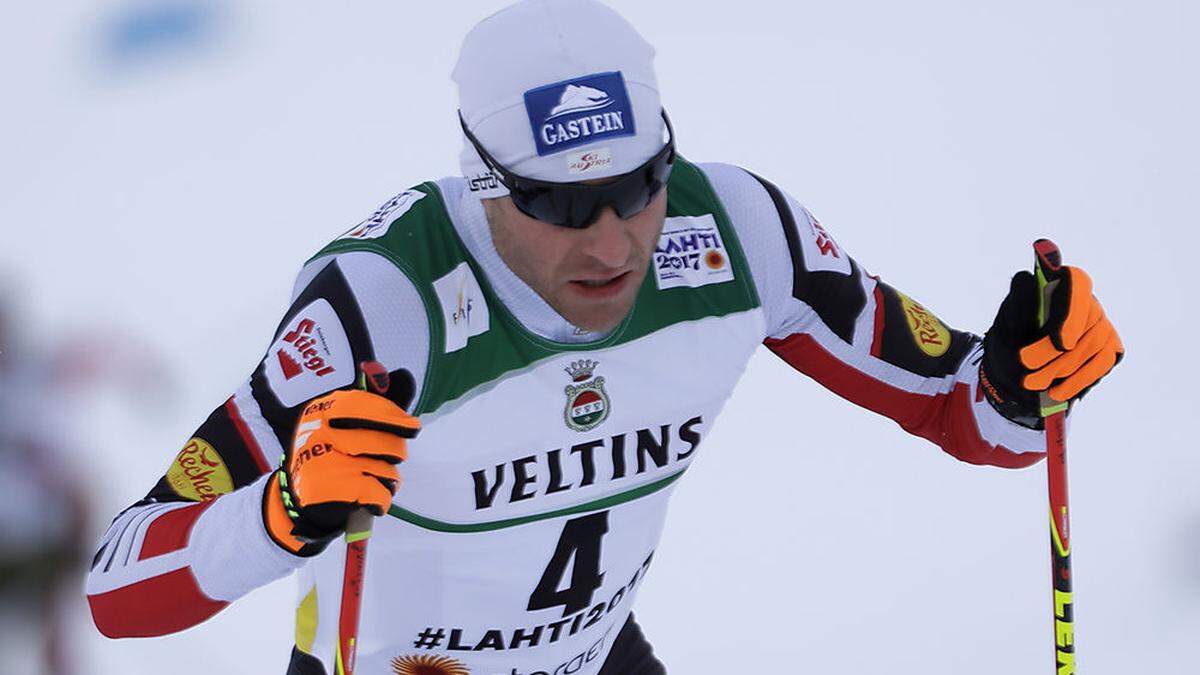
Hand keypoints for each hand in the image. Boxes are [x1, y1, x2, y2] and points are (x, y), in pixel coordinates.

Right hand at [263, 388, 419, 555]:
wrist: (302, 502)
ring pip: (385, 468)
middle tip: (394, 457)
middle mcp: (320, 431)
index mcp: (322, 410)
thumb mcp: (350, 425)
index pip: (366, 405)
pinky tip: (371, 501)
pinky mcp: (332, 490)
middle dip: (394, 451)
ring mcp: (325, 461)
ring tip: (372, 480)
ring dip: (387, 478)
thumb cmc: (336, 457)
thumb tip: (404, 374)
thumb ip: (379, 403)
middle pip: (384, 439)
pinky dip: (381, 500)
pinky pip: (379, 492)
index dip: (394, 416)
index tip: (411, 427)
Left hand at [981, 265, 1122, 427]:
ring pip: (1094, 344)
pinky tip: (1057, 393)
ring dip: (1061, 368)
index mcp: (1061, 282)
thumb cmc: (1013, 335)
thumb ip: (1018, 301)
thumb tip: (1024, 278)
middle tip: (1026, 367)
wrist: (1018, 365)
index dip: (1073, 312)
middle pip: (1086, 320)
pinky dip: (1078, 380)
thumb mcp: (1008, 319)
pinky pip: (1102, 362)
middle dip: (1054, 350)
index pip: (1078, 283)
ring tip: (1032, 383)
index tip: (1061, 343)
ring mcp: (1100, 323)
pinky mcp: (1109, 346)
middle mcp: (1086, 300)